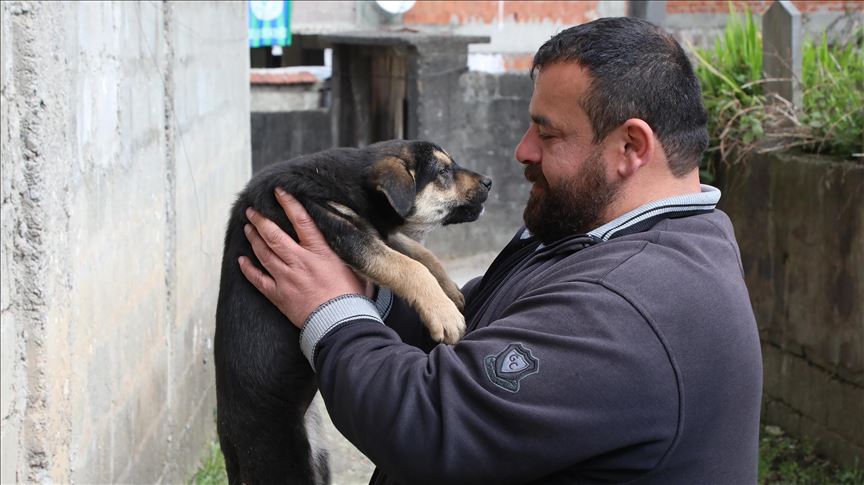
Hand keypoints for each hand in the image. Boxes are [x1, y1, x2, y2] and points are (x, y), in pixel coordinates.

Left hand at [238, 188, 370, 327]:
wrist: (341, 323)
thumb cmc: (352, 296)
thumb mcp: (355, 265)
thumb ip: (345, 249)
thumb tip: (347, 233)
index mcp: (319, 252)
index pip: (301, 220)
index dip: (288, 203)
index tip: (279, 192)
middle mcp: (299, 261)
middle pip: (274, 235)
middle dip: (261, 220)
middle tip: (252, 210)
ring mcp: (286, 278)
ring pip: (263, 254)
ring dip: (253, 239)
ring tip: (247, 227)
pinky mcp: (279, 296)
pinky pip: (258, 280)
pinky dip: (248, 269)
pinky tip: (242, 260)